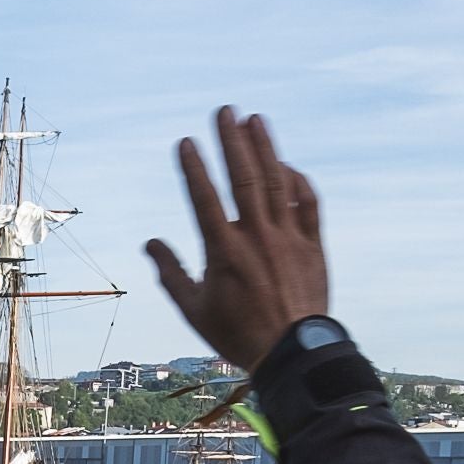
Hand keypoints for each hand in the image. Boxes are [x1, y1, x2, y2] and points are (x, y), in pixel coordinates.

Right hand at [146, 108, 331, 372]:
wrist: (292, 352)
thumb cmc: (237, 334)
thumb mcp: (194, 310)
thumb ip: (170, 273)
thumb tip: (150, 243)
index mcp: (224, 251)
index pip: (205, 198)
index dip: (194, 168)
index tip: (186, 142)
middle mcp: (257, 237)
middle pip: (243, 178)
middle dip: (232, 141)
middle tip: (225, 110)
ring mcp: (288, 238)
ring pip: (276, 182)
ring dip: (265, 148)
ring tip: (255, 120)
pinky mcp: (313, 245)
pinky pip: (307, 203)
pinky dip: (297, 182)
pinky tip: (286, 166)